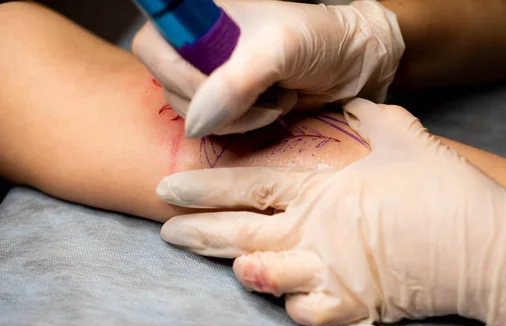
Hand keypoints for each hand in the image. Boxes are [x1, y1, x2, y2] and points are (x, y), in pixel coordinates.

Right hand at [133, 0, 402, 137]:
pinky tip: (271, 110)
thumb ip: (235, 82)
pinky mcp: (229, 106)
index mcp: (201, 16)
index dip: (177, 73)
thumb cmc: (320, 41)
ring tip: (273, 100)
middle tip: (258, 96)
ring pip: (192, 114)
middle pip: (169, 86)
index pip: (154, 45)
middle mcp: (199, 46)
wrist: (351, 66)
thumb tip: (196, 121)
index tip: (217, 87)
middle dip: (213, 103)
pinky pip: (215, 129)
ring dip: (234, 119)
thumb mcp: (278, 50)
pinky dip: (242, 128)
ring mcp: (212, 78)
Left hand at [156, 99, 505, 325]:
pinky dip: (293, 311)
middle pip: (241, 229)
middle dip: (197, 230)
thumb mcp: (404, 137)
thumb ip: (368, 119)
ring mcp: (331, 270)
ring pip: (265, 274)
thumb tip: (350, 104)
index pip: (249, 183)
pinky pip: (309, 314)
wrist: (485, 247)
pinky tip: (284, 305)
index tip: (170, 186)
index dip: (205, 185)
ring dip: (237, 270)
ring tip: (218, 266)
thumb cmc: (444, 189)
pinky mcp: (354, 304)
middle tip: (166, 230)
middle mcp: (316, 230)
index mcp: (323, 188)